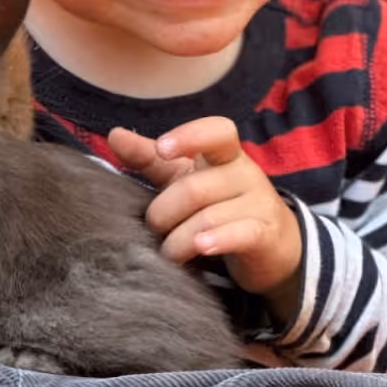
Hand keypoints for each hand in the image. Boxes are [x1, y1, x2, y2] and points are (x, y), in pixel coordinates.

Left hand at [107, 119, 301, 300]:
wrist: (272, 245)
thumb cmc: (220, 205)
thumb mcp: (186, 179)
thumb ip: (151, 159)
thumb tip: (114, 135)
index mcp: (224, 155)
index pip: (217, 132)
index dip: (190, 136)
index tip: (162, 148)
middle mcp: (245, 173)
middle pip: (194, 188)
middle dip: (163, 213)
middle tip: (154, 229)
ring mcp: (259, 203)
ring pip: (208, 218)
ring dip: (178, 241)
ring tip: (168, 253)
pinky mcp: (266, 235)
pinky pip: (240, 234)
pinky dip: (218, 240)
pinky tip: (202, 247)